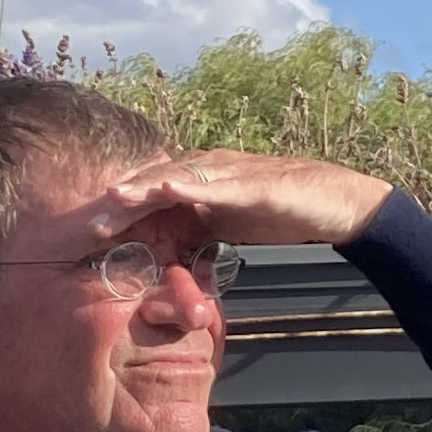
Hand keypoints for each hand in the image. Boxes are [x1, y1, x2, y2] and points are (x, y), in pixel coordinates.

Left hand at [86, 150, 391, 249]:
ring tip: (116, 197)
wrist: (340, 204)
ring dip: (146, 186)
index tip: (94, 231)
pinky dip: (191, 183)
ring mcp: (232, 174)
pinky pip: (218, 183)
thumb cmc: (287, 213)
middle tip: (92, 224)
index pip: (154, 193)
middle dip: (124, 201)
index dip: (125, 210)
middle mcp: (212, 171)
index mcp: (203, 182)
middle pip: (157, 182)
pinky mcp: (255, 183)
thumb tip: (170, 259)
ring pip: (180, 177)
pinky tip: (168, 186)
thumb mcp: (232, 227)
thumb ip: (200, 235)